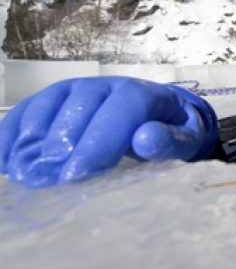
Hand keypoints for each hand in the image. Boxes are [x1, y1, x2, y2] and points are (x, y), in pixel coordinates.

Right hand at [0, 77, 218, 186]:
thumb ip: (169, 141)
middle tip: (42, 182)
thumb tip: (146, 138)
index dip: (96, 143)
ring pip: (47, 109)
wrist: (160, 111)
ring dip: (31, 143)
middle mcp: (103, 86)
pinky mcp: (53, 99)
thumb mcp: (184, 138)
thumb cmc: (170, 130)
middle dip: (59, 148)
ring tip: (23, 176)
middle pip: (76, 111)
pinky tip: (5, 162)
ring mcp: (74, 89)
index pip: (118, 112)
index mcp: (140, 94)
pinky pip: (26, 112)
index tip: (75, 176)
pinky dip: (10, 135)